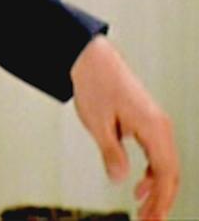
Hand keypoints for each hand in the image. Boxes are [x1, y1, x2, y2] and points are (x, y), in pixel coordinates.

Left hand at [71, 36, 178, 219]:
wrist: (90, 57)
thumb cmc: (93, 85)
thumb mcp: (98, 123)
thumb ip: (111, 153)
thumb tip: (121, 180)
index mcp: (154, 127)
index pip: (166, 173)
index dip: (161, 199)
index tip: (150, 219)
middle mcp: (161, 126)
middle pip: (170, 172)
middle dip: (162, 200)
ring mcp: (156, 122)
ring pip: (165, 164)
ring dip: (156, 188)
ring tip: (142, 210)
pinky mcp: (147, 120)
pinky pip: (157, 153)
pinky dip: (151, 172)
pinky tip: (138, 186)